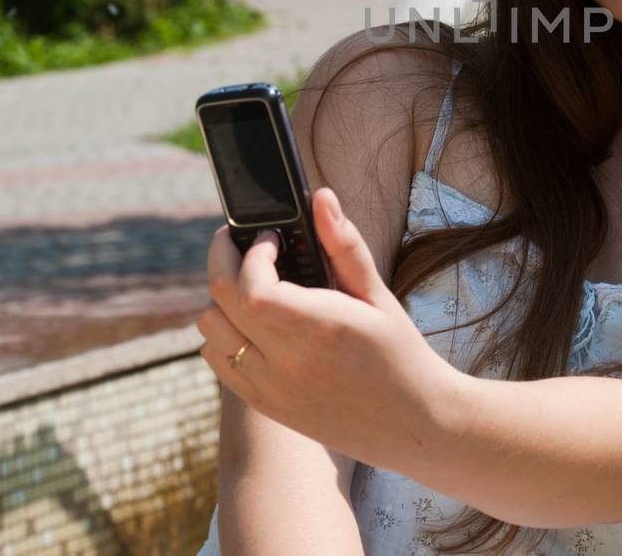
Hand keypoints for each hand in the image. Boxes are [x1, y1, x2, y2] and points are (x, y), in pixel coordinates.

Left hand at [197, 187, 459, 469]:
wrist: (412, 423)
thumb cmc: (400, 353)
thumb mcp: (379, 296)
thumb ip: (344, 246)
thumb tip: (322, 198)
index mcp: (320, 330)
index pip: (251, 288)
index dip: (252, 254)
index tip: (271, 238)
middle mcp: (287, 363)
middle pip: (219, 302)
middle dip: (224, 260)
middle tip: (244, 243)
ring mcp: (270, 389)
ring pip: (209, 331)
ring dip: (221, 300)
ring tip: (253, 283)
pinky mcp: (265, 405)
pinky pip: (217, 362)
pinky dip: (223, 334)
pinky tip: (253, 322)